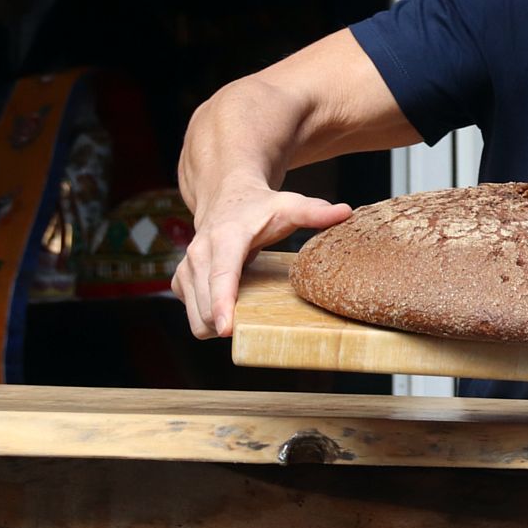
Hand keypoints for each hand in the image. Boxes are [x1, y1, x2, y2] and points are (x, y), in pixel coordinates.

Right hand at [171, 184, 352, 338]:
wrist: (226, 197)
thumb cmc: (259, 206)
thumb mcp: (288, 205)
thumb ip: (315, 211)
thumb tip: (345, 212)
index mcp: (225, 239)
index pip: (221, 276)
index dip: (222, 304)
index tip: (227, 330)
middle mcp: (199, 255)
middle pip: (206, 305)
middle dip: (226, 323)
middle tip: (255, 324)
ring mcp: (186, 269)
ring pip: (196, 317)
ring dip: (217, 325)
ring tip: (243, 316)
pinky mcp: (181, 280)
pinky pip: (191, 315)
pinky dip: (208, 319)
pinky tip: (228, 308)